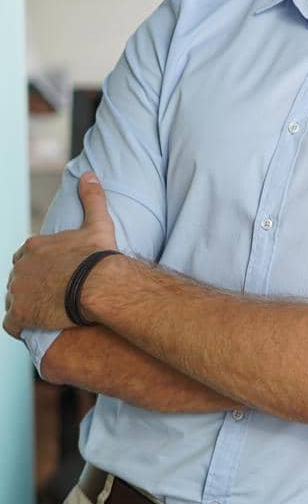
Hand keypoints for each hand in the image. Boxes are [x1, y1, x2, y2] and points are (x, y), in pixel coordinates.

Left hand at [5, 173, 116, 339]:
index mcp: (34, 247)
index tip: (55, 276)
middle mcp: (20, 268)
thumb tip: (91, 175)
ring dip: (27, 307)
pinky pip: (12, 325)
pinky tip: (34, 328)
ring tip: (48, 314)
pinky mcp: (21, 314)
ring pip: (15, 301)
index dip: (40, 268)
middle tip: (53, 296)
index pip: (26, 258)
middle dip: (31, 288)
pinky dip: (20, 327)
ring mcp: (18, 292)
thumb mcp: (97, 224)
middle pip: (19, 280)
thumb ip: (92, 199)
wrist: (98, 285)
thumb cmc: (99, 257)